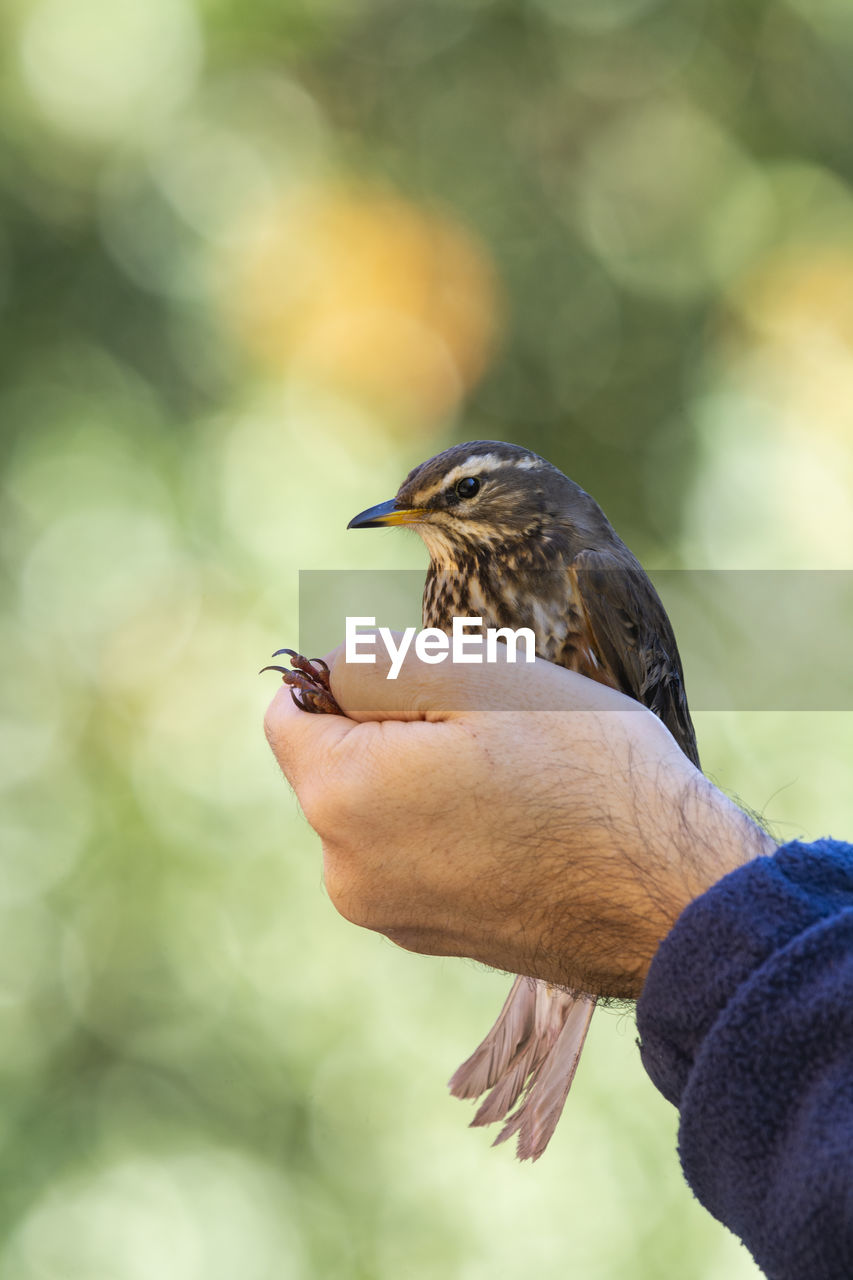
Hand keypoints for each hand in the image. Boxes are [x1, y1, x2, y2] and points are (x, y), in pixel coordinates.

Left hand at [264, 639, 774, 997]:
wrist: (673, 896)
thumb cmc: (585, 770)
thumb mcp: (477, 675)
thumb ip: (374, 663)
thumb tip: (320, 673)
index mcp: (341, 798)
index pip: (289, 710)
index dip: (342, 676)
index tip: (416, 675)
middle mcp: (347, 872)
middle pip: (332, 762)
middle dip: (387, 727)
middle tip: (483, 723)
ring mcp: (390, 915)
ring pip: (375, 808)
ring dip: (418, 777)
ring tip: (509, 774)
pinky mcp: (433, 937)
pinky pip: (411, 857)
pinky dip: (444, 827)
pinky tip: (518, 821)